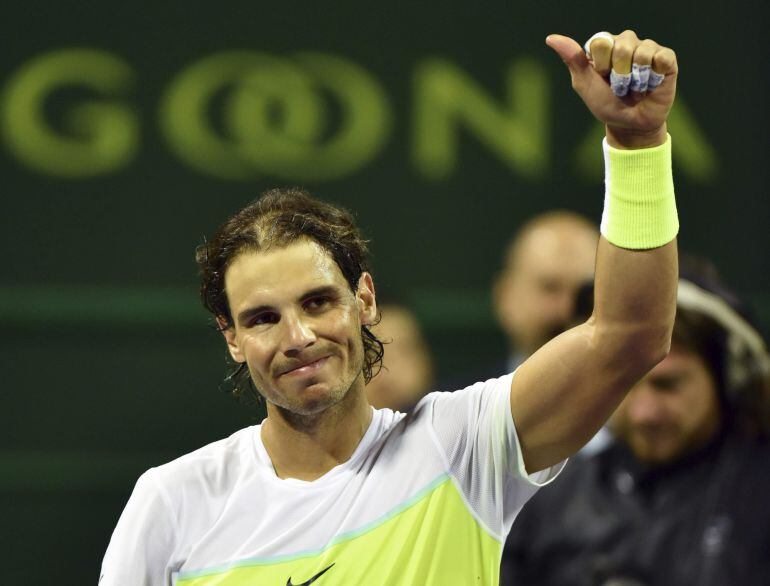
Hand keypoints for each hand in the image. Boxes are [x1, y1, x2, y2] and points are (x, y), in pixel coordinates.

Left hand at [546, 30, 677, 147]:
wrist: (629, 125)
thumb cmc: (606, 104)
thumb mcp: (585, 84)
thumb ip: (572, 60)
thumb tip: (551, 38)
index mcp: (606, 45)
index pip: (602, 42)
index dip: (602, 65)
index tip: (602, 78)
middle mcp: (627, 42)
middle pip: (623, 46)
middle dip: (619, 74)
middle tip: (621, 87)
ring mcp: (648, 49)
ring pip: (642, 52)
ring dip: (637, 79)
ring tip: (636, 87)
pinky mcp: (667, 59)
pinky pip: (662, 57)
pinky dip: (654, 76)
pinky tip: (652, 84)